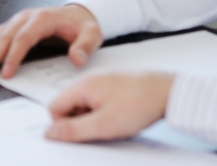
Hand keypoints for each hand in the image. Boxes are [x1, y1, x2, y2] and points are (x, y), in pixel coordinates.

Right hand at [0, 4, 101, 78]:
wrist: (77, 14)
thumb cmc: (82, 25)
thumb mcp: (92, 34)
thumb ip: (85, 46)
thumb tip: (76, 59)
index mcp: (42, 19)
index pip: (23, 39)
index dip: (13, 57)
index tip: (7, 73)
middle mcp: (25, 17)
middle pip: (3, 38)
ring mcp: (17, 21)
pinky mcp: (13, 26)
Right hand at [46, 73, 174, 141]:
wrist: (168, 93)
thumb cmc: (139, 104)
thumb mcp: (103, 125)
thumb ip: (73, 130)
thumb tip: (48, 133)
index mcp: (81, 86)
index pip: (54, 108)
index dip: (63, 126)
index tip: (81, 135)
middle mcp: (89, 80)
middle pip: (69, 107)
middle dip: (81, 123)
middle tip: (101, 130)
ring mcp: (101, 83)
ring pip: (85, 107)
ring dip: (94, 120)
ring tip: (114, 124)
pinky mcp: (113, 87)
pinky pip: (98, 104)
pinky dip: (105, 114)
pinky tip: (120, 118)